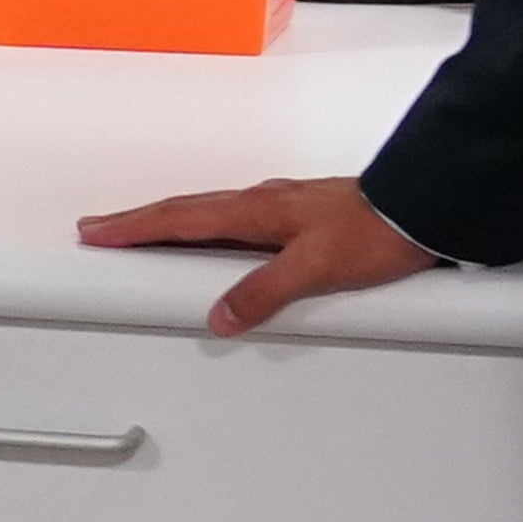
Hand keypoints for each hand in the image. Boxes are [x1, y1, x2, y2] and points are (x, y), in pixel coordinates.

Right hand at [74, 174, 440, 337]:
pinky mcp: (300, 221)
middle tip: (102, 230)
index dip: (134, 228)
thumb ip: (264, 292)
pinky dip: (208, 231)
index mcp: (257, 211)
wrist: (425, 209)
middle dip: (140, 222)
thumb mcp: (317, 269)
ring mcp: (281, 210)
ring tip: (144, 237)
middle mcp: (263, 205)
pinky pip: (237, 224)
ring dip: (171, 225)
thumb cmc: (379, 231)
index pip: (180, 220)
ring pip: (210, 216)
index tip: (97, 232)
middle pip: (186, 213)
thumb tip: (220, 315)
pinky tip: (214, 245)